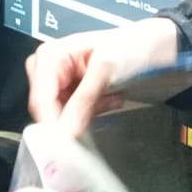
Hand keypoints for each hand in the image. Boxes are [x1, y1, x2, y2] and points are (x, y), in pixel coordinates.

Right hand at [27, 17, 178, 137]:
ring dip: (88, 112)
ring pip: (61, 115)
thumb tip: (66, 134)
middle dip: (73, 115)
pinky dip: (93, 111)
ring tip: (112, 98)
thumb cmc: (128, 48)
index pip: (41, 98)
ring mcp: (58, 83)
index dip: (52, 123)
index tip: (69, 144)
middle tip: (102, 106)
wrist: (151, 47)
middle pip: (47, 109)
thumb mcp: (106, 69)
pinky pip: (73, 115)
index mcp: (49, 56)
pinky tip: (111, 99)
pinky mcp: (70, 94)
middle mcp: (47, 69)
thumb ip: (84, 100)